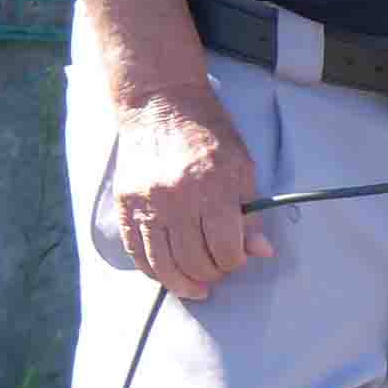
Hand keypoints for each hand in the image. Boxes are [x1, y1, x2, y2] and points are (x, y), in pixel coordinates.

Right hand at [111, 80, 277, 299]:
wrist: (161, 102)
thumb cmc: (208, 130)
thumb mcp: (241, 163)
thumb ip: (250, 210)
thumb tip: (261, 250)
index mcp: (213, 185)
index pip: (225, 248)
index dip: (235, 261)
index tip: (237, 256)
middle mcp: (177, 198)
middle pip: (194, 261)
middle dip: (211, 274)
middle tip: (217, 270)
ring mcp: (147, 203)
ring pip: (164, 266)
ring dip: (183, 283)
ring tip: (196, 285)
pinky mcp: (126, 205)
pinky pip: (137, 254)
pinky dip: (154, 271)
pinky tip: (168, 273)